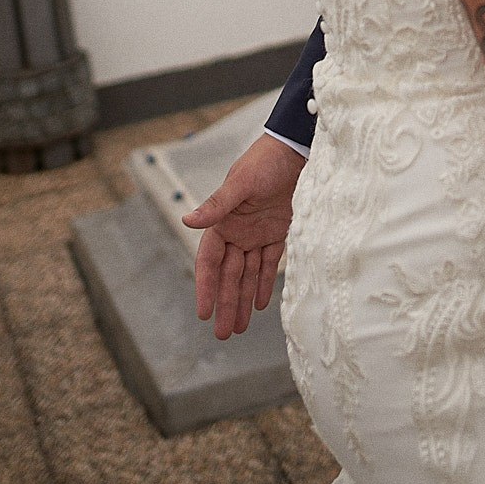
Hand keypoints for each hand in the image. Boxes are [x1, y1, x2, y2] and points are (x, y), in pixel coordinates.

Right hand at [181, 135, 304, 339]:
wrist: (298, 149)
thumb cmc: (265, 160)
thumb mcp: (240, 182)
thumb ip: (217, 204)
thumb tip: (186, 220)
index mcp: (223, 221)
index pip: (210, 263)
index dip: (206, 288)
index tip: (204, 313)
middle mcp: (238, 231)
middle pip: (229, 275)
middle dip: (226, 304)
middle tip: (223, 334)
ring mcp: (258, 233)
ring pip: (248, 275)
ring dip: (243, 300)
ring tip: (239, 328)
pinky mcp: (279, 232)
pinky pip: (269, 264)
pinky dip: (265, 283)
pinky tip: (261, 305)